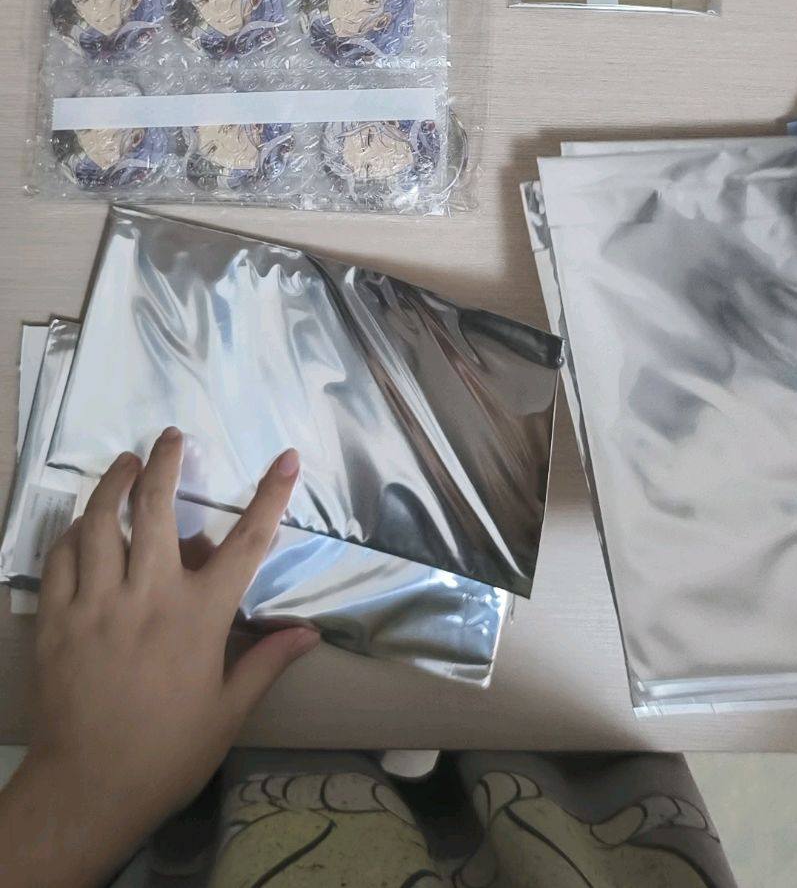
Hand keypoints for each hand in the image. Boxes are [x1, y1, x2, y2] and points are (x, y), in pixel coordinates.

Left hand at [0, 429, 318, 887]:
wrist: (89, 788)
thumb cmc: (168, 752)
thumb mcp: (228, 712)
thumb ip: (265, 662)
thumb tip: (309, 633)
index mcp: (199, 616)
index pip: (245, 542)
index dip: (270, 495)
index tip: (286, 458)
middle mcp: (148, 595)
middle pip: (158, 507)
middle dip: (165, 462)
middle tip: (170, 437)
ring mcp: (97, 603)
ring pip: (101, 521)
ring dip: (113, 483)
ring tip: (124, 463)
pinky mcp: (58, 618)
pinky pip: (61, 557)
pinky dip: (73, 532)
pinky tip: (82, 525)